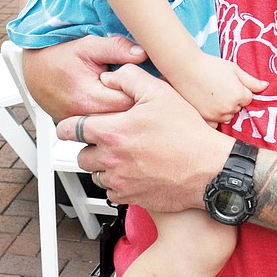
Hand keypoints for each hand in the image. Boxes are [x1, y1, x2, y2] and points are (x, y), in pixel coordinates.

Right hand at [23, 34, 146, 120]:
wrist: (34, 68)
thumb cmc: (60, 56)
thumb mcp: (89, 45)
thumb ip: (116, 48)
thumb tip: (141, 53)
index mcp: (88, 97)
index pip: (127, 103)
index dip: (139, 92)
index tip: (143, 83)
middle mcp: (81, 116)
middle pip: (121, 120)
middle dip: (133, 106)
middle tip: (137, 91)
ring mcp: (77, 125)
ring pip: (110, 128)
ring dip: (120, 114)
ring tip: (123, 97)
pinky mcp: (74, 128)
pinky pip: (96, 130)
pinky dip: (107, 119)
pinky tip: (110, 105)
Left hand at [57, 64, 232, 210]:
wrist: (207, 169)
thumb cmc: (187, 132)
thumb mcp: (160, 93)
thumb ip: (129, 79)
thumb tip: (109, 78)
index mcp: (112, 132)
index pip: (70, 129)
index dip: (68, 126)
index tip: (72, 126)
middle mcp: (110, 159)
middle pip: (81, 155)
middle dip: (90, 146)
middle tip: (109, 139)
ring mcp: (119, 181)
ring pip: (95, 175)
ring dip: (104, 165)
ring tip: (125, 155)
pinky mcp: (130, 197)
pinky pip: (111, 192)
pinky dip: (117, 183)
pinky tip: (134, 171)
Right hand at [177, 54, 267, 124]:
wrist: (186, 68)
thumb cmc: (211, 65)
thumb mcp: (234, 69)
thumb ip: (251, 81)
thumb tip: (266, 87)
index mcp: (239, 95)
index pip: (247, 99)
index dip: (239, 90)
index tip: (228, 83)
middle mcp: (229, 108)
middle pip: (237, 109)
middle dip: (231, 101)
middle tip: (218, 87)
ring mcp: (216, 115)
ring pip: (226, 117)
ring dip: (222, 110)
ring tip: (210, 95)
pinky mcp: (204, 119)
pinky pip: (214, 125)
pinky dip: (212, 118)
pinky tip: (206, 105)